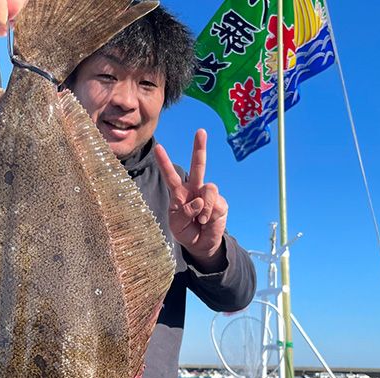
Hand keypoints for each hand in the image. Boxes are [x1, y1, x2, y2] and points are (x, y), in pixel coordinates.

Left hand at [154, 129, 228, 271]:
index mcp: (179, 193)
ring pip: (208, 188)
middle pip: (198, 166)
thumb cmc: (186, 232)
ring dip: (203, 206)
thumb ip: (183, 212)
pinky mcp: (220, 203)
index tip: (158, 147)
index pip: (170, 175)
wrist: (201, 245)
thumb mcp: (176, 225)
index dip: (164, 162)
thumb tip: (199, 200)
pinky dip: (209, 213)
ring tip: (201, 220)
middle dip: (200, 148)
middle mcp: (194, 190)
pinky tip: (207, 221)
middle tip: (201, 131)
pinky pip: (214, 202)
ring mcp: (208, 195)